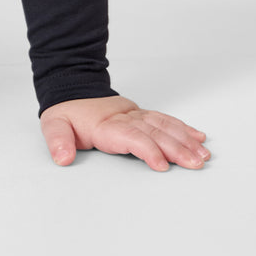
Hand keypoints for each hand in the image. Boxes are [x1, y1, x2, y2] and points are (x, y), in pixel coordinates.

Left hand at [40, 96, 210, 171]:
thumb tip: (62, 158)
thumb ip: (58, 141)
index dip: (147, 149)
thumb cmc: (67, 114)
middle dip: (177, 148)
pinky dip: (182, 128)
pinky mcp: (141, 115)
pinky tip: (198, 137)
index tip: (162, 165)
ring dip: (185, 140)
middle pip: (154, 133)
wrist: (72, 91)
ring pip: (164, 126)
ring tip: (203, 155)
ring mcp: (135, 115)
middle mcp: (124, 119)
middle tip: (196, 163)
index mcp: (105, 125)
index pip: (131, 137)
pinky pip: (164, 120)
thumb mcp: (53, 125)